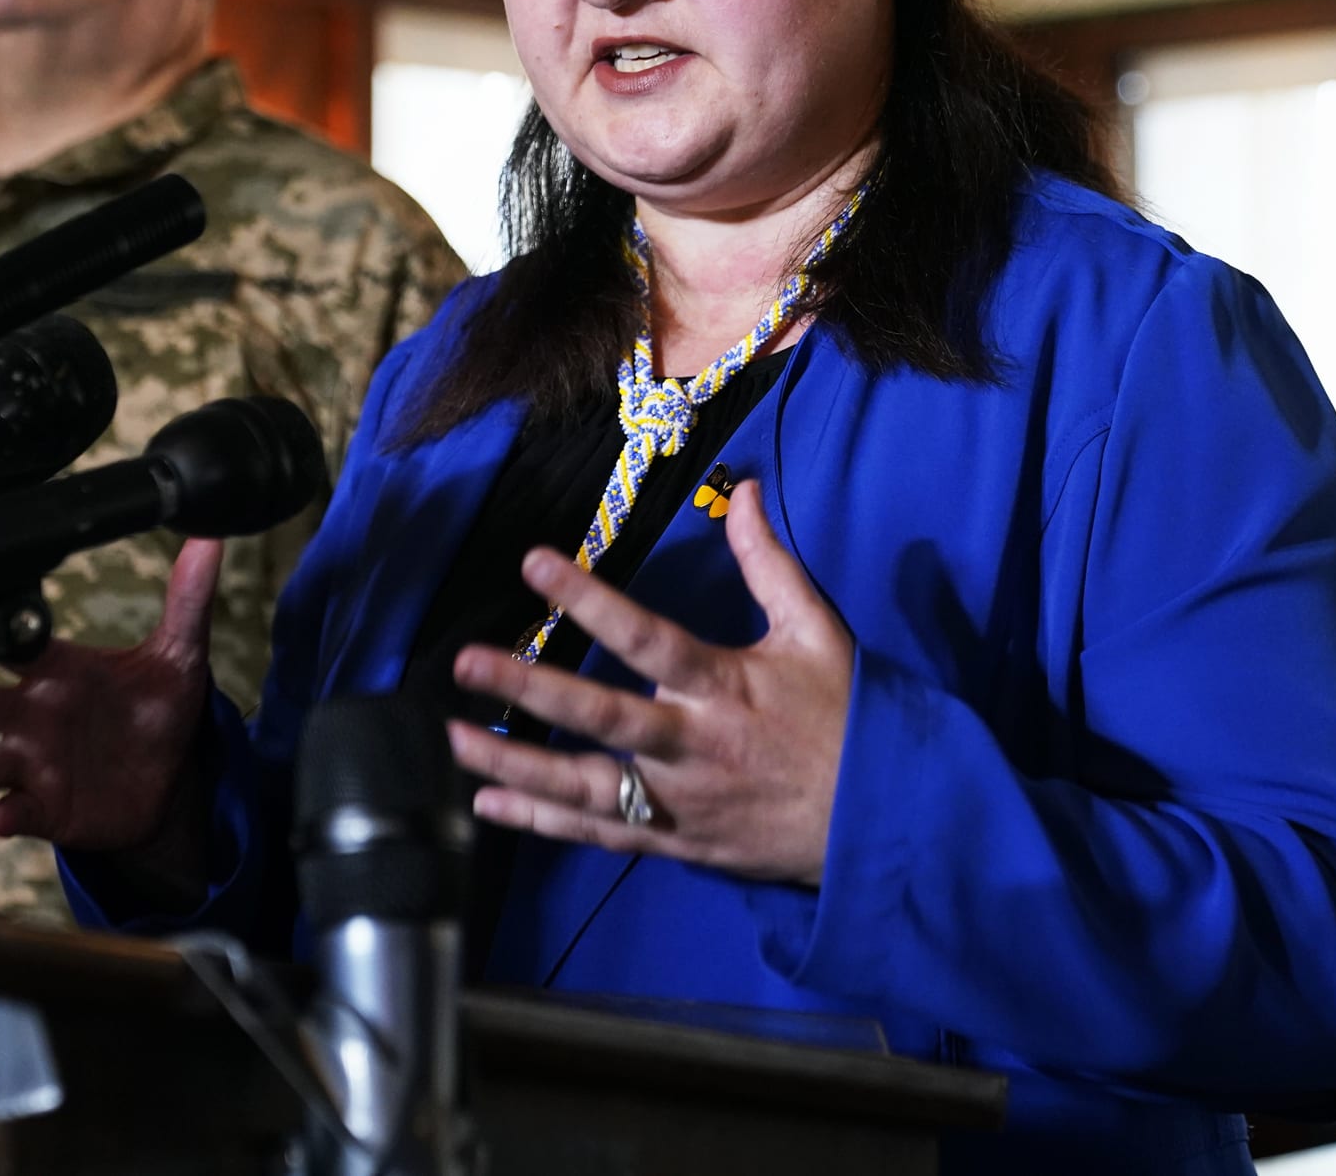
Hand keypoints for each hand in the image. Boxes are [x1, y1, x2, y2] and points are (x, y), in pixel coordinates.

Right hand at [0, 538, 222, 850]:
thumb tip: (208, 539)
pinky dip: (8, 815)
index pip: (17, 644)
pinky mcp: (46, 807)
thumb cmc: (157, 712)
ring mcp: (34, 763)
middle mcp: (33, 715)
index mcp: (59, 671)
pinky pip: (20, 811)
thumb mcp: (179, 656)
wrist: (169, 782)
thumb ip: (187, 600)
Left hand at [446, 480, 851, 885]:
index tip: (534, 563)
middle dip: (531, 691)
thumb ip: (770, 563)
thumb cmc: (849, 719)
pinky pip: (602, 834)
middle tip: (466, 665)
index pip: (647, 637)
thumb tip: (743, 491)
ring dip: (517, 766)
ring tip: (453, 740)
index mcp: (727, 687)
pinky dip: (543, 823)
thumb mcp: (817, 633)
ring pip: (588, 788)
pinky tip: (487, 806)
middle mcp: (696, 747)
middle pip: (604, 718)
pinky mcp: (678, 843)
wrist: (881, 826)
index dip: (590, 599)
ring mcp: (683, 801)